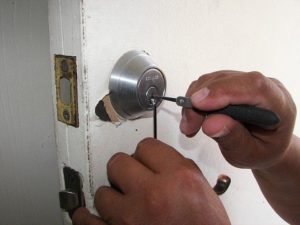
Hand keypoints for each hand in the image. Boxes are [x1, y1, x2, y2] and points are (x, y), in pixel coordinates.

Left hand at [72, 138, 230, 224]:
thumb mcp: (204, 193)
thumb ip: (178, 171)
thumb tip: (158, 161)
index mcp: (179, 179)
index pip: (146, 146)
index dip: (146, 153)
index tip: (144, 159)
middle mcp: (153, 196)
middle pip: (119, 162)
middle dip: (125, 170)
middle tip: (130, 178)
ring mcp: (131, 219)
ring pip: (102, 192)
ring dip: (112, 197)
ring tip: (123, 204)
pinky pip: (86, 221)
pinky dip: (89, 218)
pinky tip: (96, 216)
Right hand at [180, 71, 295, 168]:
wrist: (263, 145)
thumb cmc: (261, 150)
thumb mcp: (249, 155)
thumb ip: (233, 139)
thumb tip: (209, 123)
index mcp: (278, 104)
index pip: (254, 85)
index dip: (223, 90)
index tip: (198, 104)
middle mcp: (264, 86)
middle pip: (227, 80)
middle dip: (201, 101)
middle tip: (189, 125)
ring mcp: (245, 82)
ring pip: (213, 79)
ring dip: (194, 101)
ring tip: (190, 126)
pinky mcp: (230, 83)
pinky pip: (207, 83)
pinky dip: (194, 100)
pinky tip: (193, 118)